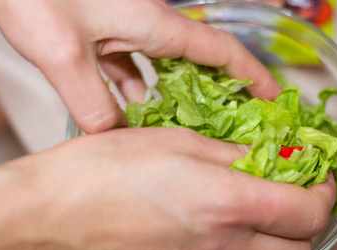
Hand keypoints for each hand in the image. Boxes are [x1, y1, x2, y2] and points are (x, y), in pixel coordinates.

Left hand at [0, 0, 280, 133]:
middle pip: (197, 60)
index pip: (219, 51)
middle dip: (216, 90)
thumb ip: (92, 104)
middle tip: (227, 122)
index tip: (273, 96)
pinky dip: (134, 88)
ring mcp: (124, 28)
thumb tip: (112, 138)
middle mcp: (146, 25)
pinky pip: (130, 65)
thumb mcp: (63, 55)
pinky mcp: (102, 32)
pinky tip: (127, 109)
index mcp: (154, 25)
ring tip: (179, 127)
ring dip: (171, 95)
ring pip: (161, 66)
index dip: (251, 74)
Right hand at [18, 128, 334, 249]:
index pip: (308, 212)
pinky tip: (227, 216)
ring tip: (261, 199)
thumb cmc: (109, 167)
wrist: (57, 210)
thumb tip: (269, 156)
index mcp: (227, 204)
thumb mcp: (178, 141)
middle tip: (293, 186)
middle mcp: (223, 245)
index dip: (323, 191)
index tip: (316, 172)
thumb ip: (233, 153)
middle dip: (310, 220)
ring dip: (280, 234)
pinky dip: (249, 245)